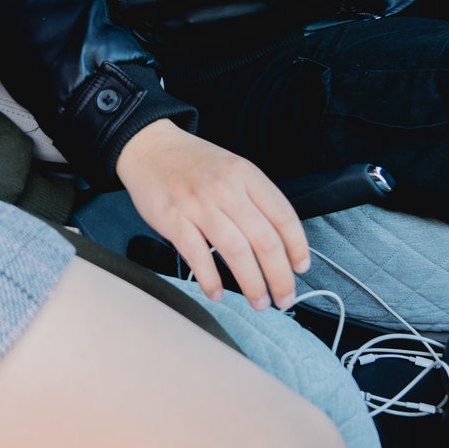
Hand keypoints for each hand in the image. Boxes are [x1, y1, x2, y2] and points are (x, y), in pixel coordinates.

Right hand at [114, 120, 309, 311]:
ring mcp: (198, 203)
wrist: (148, 146)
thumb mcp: (231, 167)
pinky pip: (197, 255)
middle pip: (264, 240)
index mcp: (245, 173)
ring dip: (252, 283)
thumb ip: (253, 198)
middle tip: (284, 298)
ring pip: (236, 251)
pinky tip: (216, 293)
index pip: (283, 215)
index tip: (300, 268)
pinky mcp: (172, 218)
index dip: (297, 246)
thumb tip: (279, 243)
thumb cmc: (192, 163)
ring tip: (259, 301)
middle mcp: (225, 187)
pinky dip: (210, 279)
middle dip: (280, 276)